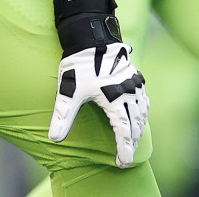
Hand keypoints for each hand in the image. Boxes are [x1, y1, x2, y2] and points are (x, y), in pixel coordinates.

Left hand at [50, 42, 148, 166]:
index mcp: (115, 99)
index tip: (123, 162)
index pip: (124, 131)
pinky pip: (144, 98)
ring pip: (142, 112)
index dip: (125, 149)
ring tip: (132, 139)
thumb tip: (54, 139)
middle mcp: (129, 92)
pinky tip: (139, 113)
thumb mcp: (68, 92)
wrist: (90, 36)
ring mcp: (134, 83)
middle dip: (132, 142)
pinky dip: (143, 110)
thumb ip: (62, 117)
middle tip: (125, 156)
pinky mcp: (134, 74)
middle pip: (135, 124)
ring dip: (138, 127)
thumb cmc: (79, 64)